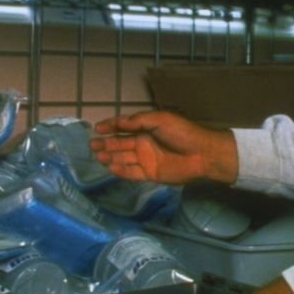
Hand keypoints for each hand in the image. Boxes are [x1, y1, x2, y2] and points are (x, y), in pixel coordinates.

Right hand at [90, 111, 237, 184]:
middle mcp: (144, 143)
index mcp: (147, 128)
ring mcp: (146, 159)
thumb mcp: (160, 119)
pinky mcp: (150, 174)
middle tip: (92, 145)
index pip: (124, 126)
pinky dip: (120, 170)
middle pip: (121, 143)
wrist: (202, 154)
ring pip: (124, 157)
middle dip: (106, 143)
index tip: (96, 128)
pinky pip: (131, 172)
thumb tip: (119, 122)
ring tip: (97, 156)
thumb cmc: (182, 133)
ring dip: (110, 156)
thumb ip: (139, 121)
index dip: (110, 126)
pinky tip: (110, 167)